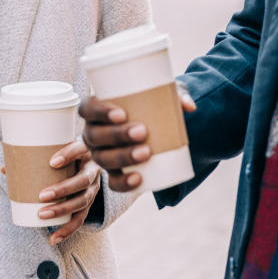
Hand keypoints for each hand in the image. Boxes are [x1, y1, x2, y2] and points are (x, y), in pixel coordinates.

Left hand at [36, 141, 97, 245]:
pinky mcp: (88, 204)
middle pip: (82, 181)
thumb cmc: (65, 157)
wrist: (85, 165)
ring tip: (42, 214)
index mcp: (84, 152)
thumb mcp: (55, 153)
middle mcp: (92, 171)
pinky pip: (80, 219)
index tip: (51, 162)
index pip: (80, 150)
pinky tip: (53, 238)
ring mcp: (93, 189)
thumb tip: (4, 169)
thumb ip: (33, 158)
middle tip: (41, 195)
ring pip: (82, 201)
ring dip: (62, 210)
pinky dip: (67, 231)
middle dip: (63, 190)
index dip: (69, 155)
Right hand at [79, 88, 195, 192]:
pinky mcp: (113, 173)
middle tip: (142, 131)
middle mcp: (93, 133)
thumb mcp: (161, 96)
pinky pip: (113, 182)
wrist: (152, 130)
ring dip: (122, 157)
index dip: (99, 111)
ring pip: (103, 159)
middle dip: (117, 135)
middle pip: (96, 136)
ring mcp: (101, 154)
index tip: (122, 113)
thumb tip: (190, 106)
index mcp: (95, 110)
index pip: (87, 109)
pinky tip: (138, 179)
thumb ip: (176, 95)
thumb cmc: (149, 105)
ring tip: (145, 152)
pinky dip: (124, 183)